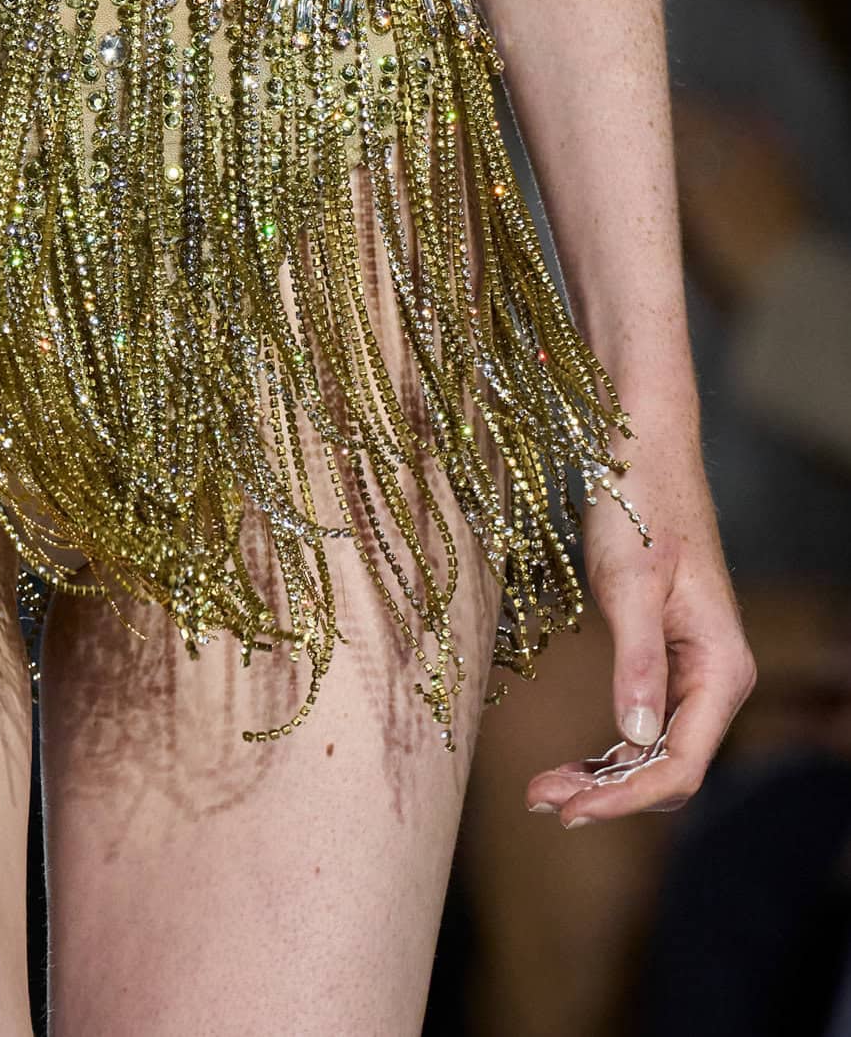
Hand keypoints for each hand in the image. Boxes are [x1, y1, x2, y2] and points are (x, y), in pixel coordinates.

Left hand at [524, 441, 755, 826]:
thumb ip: (638, 659)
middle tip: (540, 801)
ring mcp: (691, 670)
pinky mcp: (664, 657)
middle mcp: (715, 678)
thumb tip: (637, 736)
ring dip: (603, 776)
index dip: (627, 797)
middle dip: (609, 794)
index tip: (571, 811)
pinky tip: (570, 763)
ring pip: (653, 751)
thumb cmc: (640, 505)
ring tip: (543, 790)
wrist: (642, 451)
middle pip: (668, 767)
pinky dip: (607, 748)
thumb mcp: (631, 582)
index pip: (681, 763)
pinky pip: (642, 723)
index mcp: (722, 667)